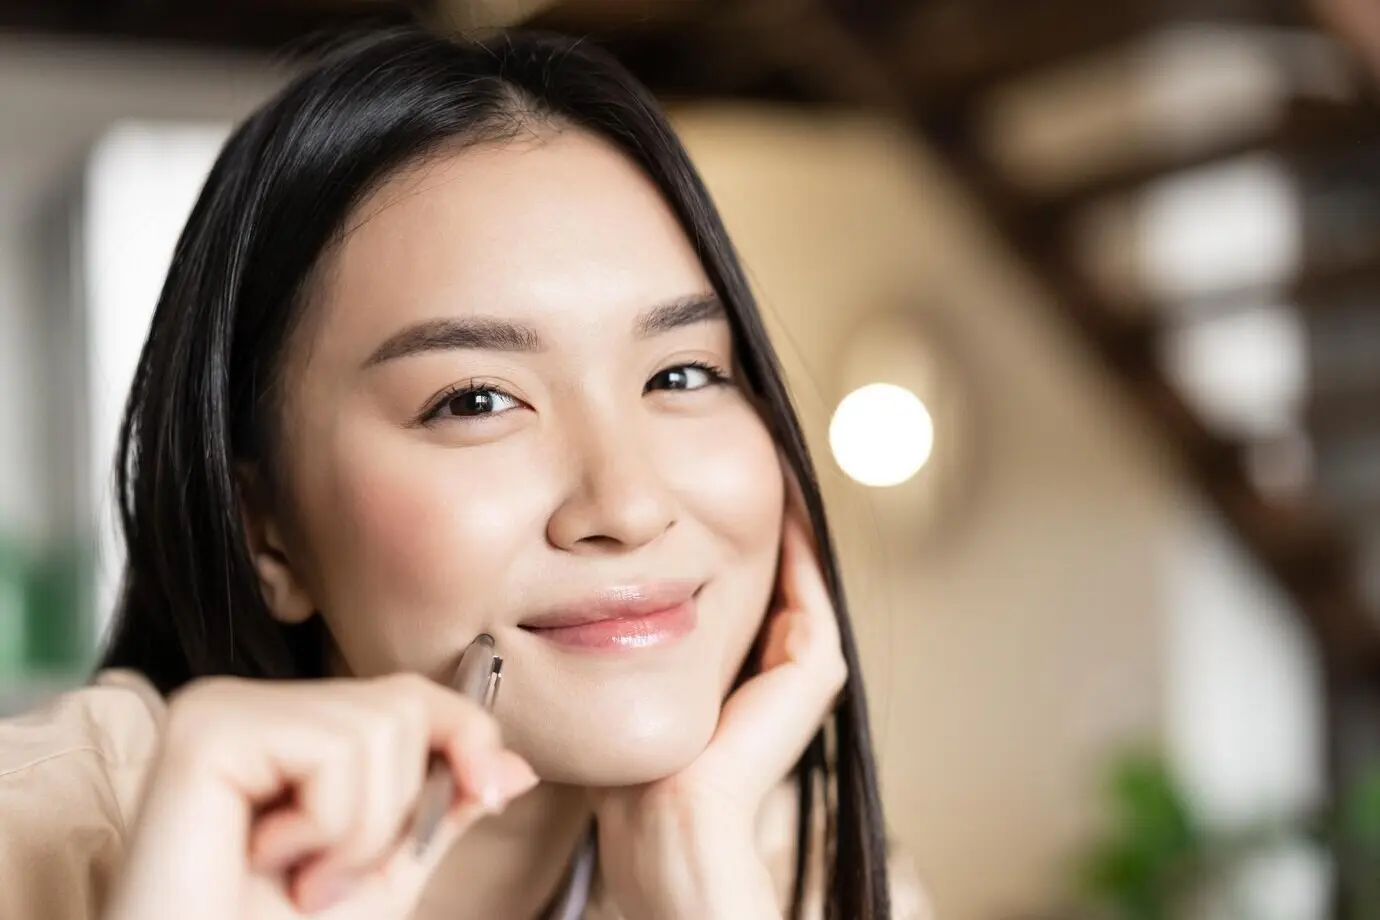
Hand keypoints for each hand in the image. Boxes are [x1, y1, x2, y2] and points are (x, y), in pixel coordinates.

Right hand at [102, 672, 537, 919]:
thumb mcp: (382, 874)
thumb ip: (440, 811)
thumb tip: (518, 765)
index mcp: (287, 729)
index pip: (408, 694)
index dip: (468, 736)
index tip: (487, 794)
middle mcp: (250, 703)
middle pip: (404, 705)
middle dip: (394, 810)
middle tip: (327, 876)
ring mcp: (222, 707)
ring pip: (379, 725)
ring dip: (358, 831)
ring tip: (298, 875)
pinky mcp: (206, 728)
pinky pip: (333, 748)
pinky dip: (326, 825)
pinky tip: (264, 858)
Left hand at [591, 486, 847, 918]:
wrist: (662, 808)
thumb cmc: (630, 759)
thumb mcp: (623, 676)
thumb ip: (621, 638)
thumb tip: (579, 587)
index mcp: (735, 671)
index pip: (732, 586)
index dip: (718, 535)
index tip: (697, 488)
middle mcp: (775, 666)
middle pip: (770, 574)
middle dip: (751, 518)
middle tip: (743, 455)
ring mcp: (802, 666)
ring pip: (796, 572)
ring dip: (781, 518)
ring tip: (765, 456)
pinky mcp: (816, 664)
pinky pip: (809, 582)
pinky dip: (798, 537)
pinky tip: (777, 493)